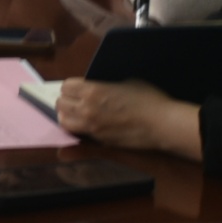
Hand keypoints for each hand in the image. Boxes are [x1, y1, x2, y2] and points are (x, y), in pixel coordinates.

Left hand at [52, 77, 199, 159]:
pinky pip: (79, 133)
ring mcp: (92, 127)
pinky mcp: (99, 141)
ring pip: (64, 122)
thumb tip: (99, 88)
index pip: (66, 87)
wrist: (161, 124)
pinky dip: (78, 128)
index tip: (77, 87)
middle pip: (60, 104)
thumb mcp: (126, 82)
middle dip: (66, 100)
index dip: (71, 86)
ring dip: (67, 115)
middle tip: (75, 99)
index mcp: (93, 91)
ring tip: (76, 113)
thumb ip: (107, 85)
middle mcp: (87, 110)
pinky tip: (89, 124)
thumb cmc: (148, 99)